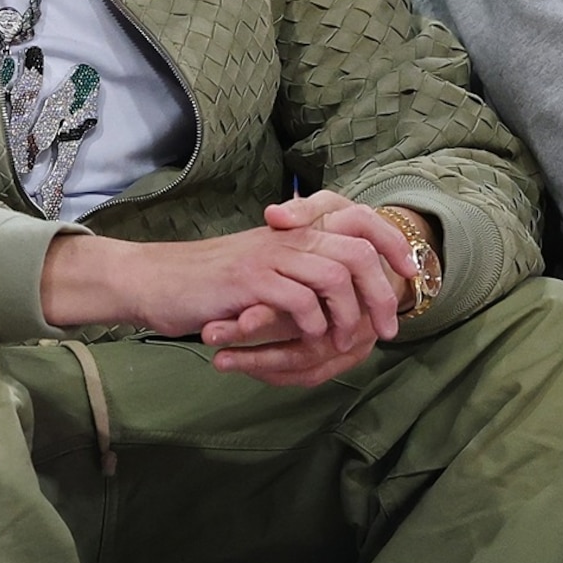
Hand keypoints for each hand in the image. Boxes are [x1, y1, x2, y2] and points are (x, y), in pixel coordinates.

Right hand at [38, 191, 417, 390]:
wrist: (153, 280)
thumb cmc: (206, 282)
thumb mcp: (258, 267)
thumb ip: (295, 270)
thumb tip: (338, 291)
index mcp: (293, 230)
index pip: (358, 219)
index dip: (391, 243)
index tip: (410, 275)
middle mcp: (286, 236)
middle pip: (357, 249)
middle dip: (381, 291)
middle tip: (388, 328)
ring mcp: (268, 255)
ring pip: (334, 273)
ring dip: (350, 313)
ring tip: (349, 342)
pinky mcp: (249, 281)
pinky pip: (299, 299)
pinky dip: (315, 325)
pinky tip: (312, 340)